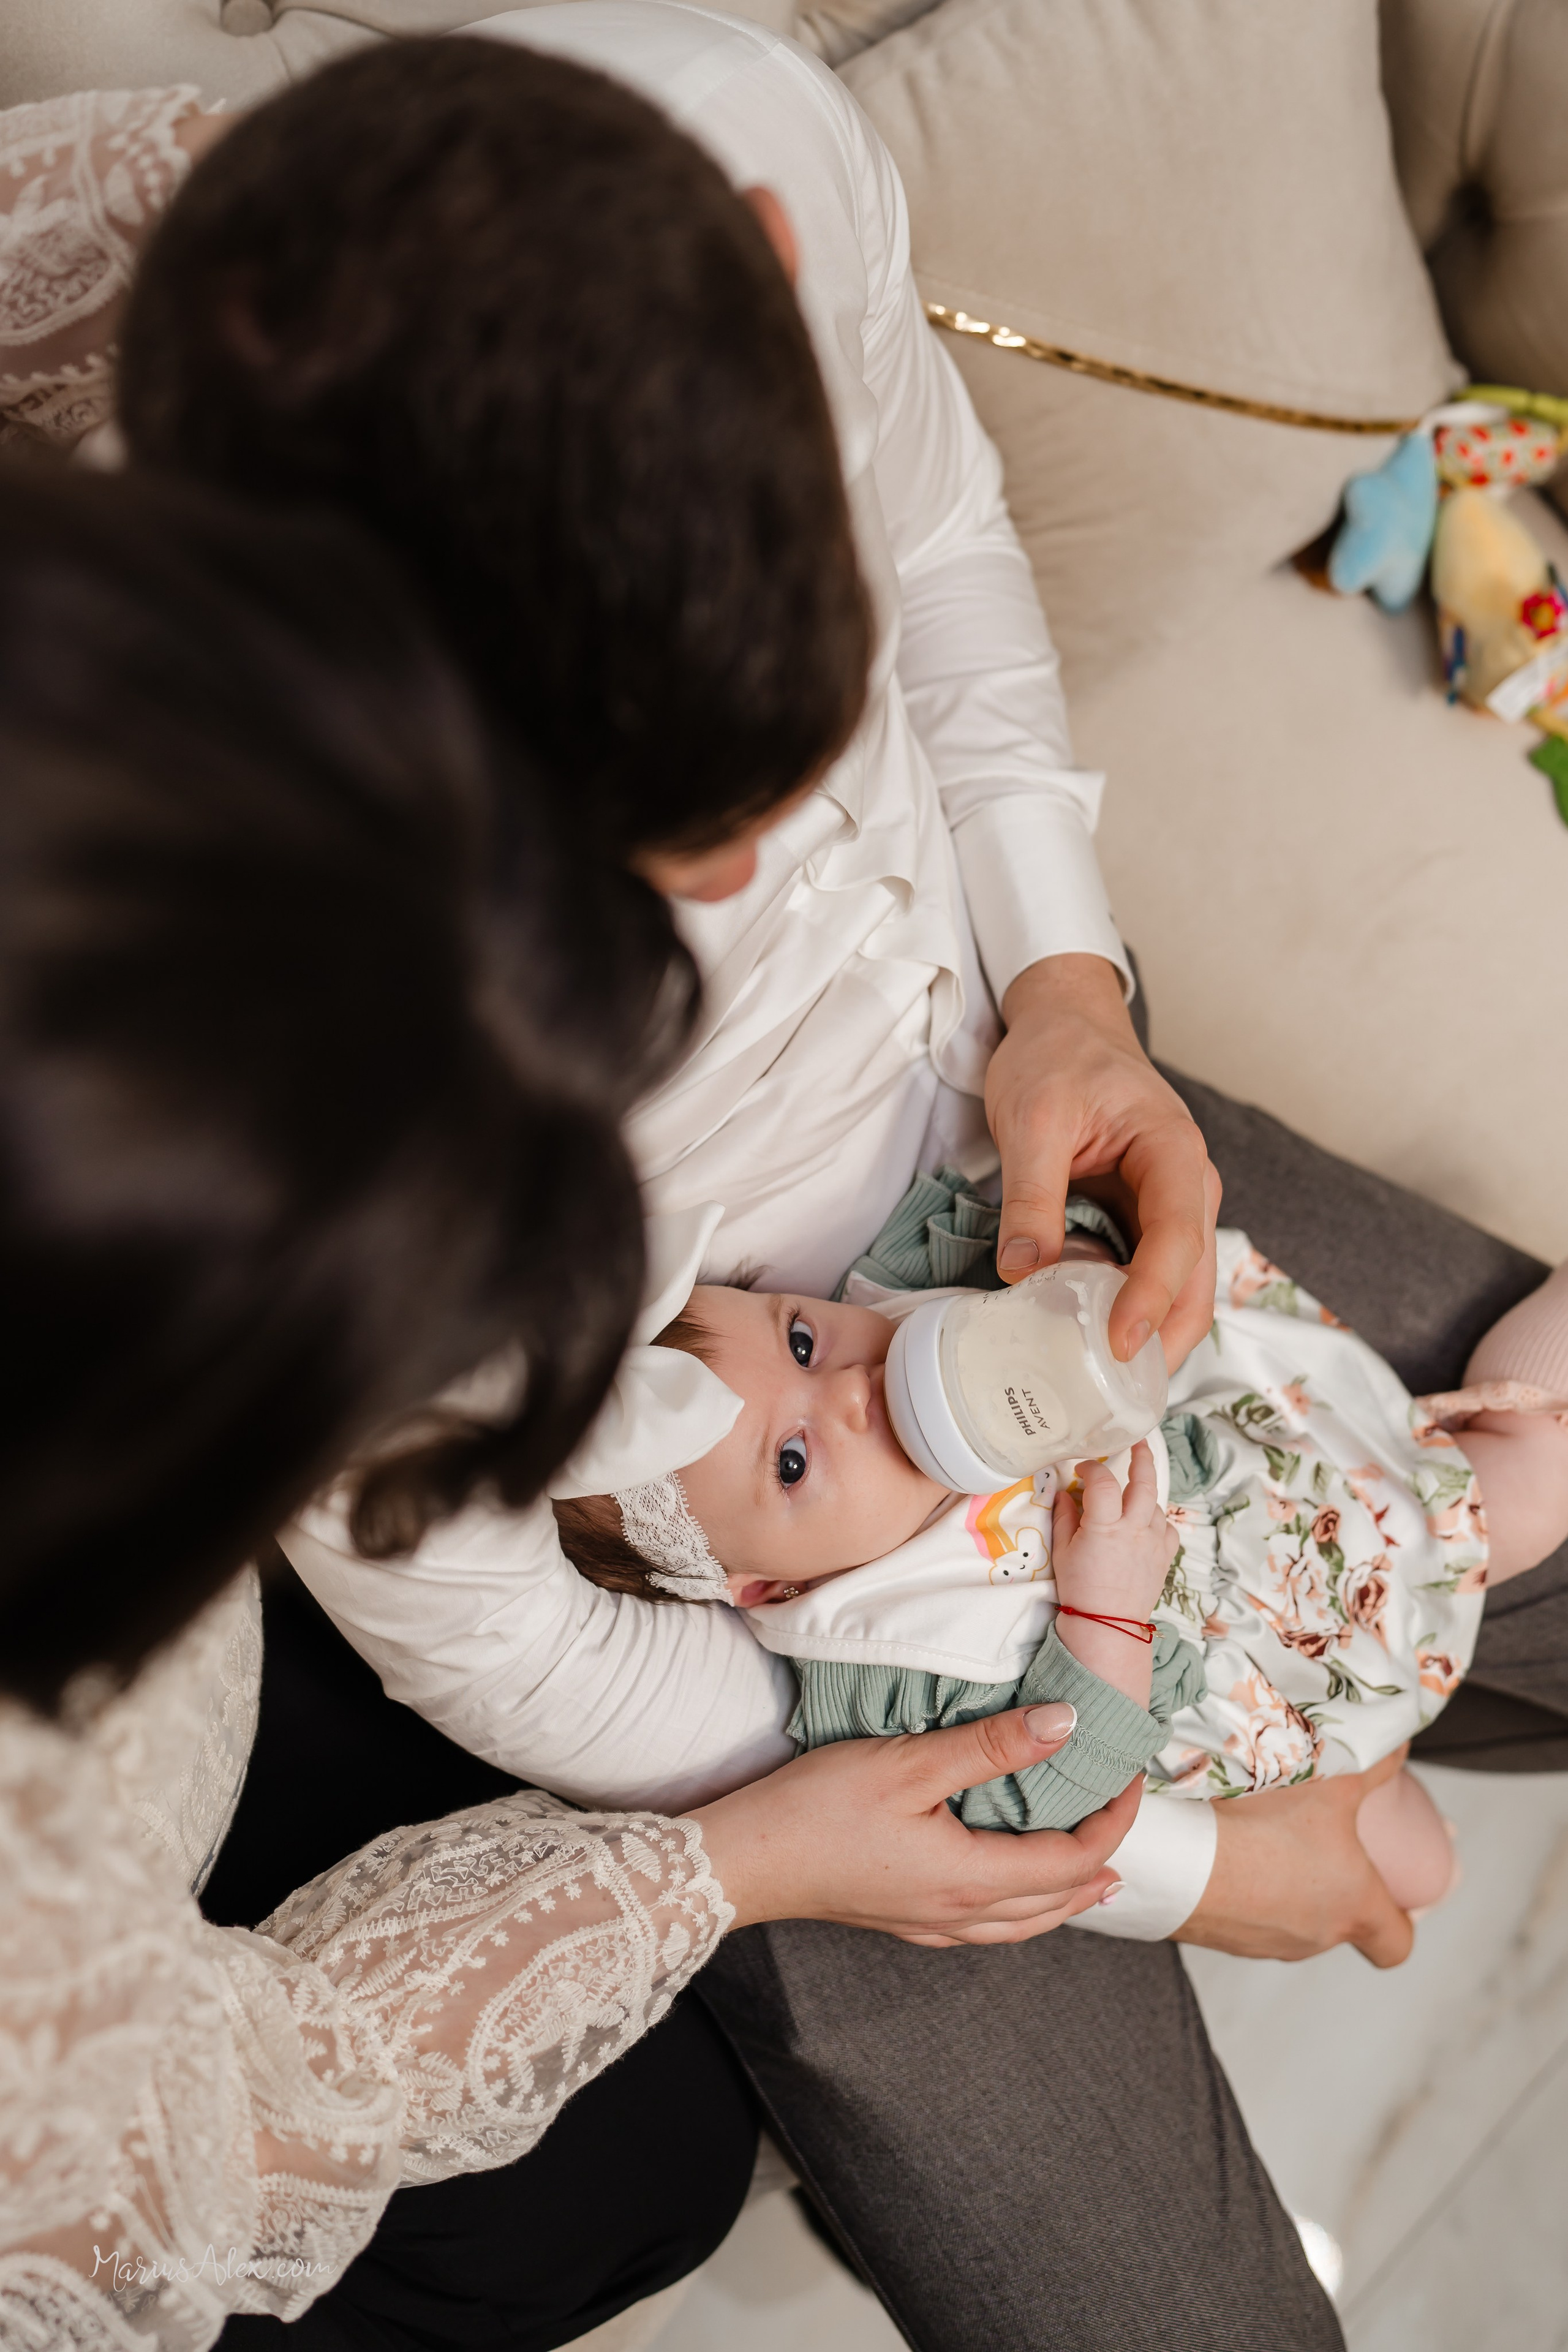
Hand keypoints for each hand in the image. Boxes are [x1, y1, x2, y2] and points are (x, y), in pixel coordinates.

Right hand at [688, 1704, 1139, 1945]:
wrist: (744, 1861)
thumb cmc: (817, 1809)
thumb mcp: (909, 1763)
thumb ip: (989, 1747)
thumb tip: (1065, 1726)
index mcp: (971, 1877)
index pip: (1072, 1859)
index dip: (1112, 1819)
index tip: (1129, 1774)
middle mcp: (959, 1913)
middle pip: (1057, 1901)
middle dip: (1100, 1860)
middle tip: (1122, 1817)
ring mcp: (929, 1924)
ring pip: (1023, 1923)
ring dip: (1067, 1897)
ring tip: (1093, 1874)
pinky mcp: (901, 1919)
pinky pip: (985, 1925)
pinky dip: (1020, 1908)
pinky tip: (1007, 1891)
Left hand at [987, 953, 1219, 1368]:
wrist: (1063, 1022)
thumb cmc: (1056, 1056)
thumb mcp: (1033, 1117)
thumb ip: (1032, 1194)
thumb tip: (1024, 1271)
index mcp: (1174, 1153)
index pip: (1178, 1240)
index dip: (1152, 1298)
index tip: (1120, 1346)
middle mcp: (1187, 1186)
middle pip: (1195, 1281)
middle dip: (1164, 1342)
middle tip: (1121, 1403)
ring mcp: (1169, 1206)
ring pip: (1178, 1288)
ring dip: (1151, 1338)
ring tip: (1109, 1393)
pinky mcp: (1142, 1219)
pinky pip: (1146, 1277)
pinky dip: (1128, 1315)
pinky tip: (1093, 1349)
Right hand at [1049, 1446, 1175, 1708]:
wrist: (1107, 1624)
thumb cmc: (1080, 1588)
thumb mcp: (1064, 1550)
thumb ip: (1065, 1516)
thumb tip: (1065, 1491)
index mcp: (1105, 1526)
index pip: (1102, 1482)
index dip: (1091, 1468)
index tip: (1081, 1469)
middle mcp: (1134, 1529)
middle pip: (1144, 1482)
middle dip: (1142, 1457)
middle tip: (1137, 1442)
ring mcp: (1154, 1542)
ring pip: (1156, 1505)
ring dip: (1144, 1496)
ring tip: (1130, 1498)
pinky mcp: (1165, 1556)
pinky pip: (1168, 1528)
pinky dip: (1158, 1521)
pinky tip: (1146, 1525)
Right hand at [1173, 1747, 1413, 1967]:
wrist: (1182, 1861)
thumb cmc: (1267, 1827)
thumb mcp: (1333, 1784)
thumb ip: (1376, 1766)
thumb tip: (1398, 1742)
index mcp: (1355, 1908)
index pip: (1397, 1946)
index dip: (1403, 1921)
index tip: (1395, 1894)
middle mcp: (1317, 1936)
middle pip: (1341, 1922)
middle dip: (1335, 1884)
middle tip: (1321, 1841)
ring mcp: (1268, 1942)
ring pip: (1292, 1918)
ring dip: (1287, 1886)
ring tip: (1267, 1837)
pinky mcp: (1225, 1937)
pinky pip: (1247, 1915)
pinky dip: (1245, 1888)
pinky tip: (1230, 1849)